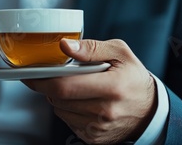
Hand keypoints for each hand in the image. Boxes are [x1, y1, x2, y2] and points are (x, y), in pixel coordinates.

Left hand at [23, 39, 156, 143]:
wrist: (150, 110)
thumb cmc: (133, 77)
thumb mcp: (120, 52)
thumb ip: (91, 48)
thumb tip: (65, 45)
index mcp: (112, 87)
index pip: (64, 86)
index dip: (42, 80)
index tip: (31, 73)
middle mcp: (106, 111)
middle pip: (58, 99)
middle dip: (47, 86)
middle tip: (47, 75)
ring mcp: (99, 128)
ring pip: (60, 111)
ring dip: (58, 97)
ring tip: (74, 87)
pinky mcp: (94, 138)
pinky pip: (68, 121)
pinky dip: (68, 109)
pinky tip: (81, 101)